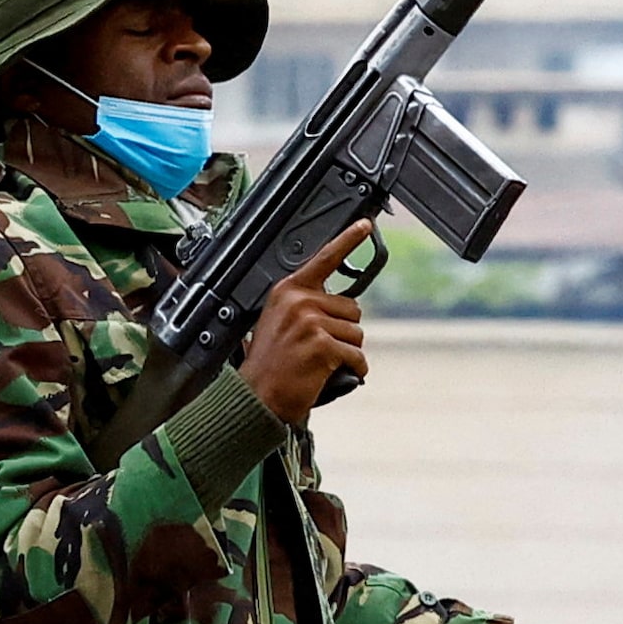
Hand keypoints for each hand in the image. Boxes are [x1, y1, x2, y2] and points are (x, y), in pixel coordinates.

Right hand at [237, 221, 372, 425]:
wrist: (256, 399)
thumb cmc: (269, 367)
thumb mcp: (279, 324)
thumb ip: (306, 306)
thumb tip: (342, 305)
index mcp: (287, 291)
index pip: (324, 259)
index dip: (348, 240)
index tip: (366, 224)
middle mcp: (299, 301)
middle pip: (352, 307)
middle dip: (343, 331)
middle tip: (316, 349)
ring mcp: (311, 322)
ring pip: (357, 333)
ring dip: (347, 352)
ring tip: (319, 364)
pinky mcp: (323, 345)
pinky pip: (357, 356)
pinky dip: (354, 370)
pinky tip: (333, 376)